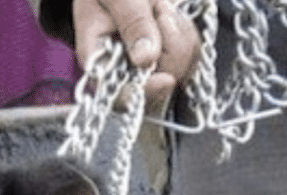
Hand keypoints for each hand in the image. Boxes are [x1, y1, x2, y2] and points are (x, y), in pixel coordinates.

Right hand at [73, 0, 200, 110]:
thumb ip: (132, 22)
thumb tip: (146, 59)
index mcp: (97, 59)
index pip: (119, 93)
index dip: (144, 92)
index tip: (165, 80)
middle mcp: (119, 67)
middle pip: (156, 85)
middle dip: (170, 49)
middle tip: (161, 14)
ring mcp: (142, 63)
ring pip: (178, 70)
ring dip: (180, 35)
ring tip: (160, 9)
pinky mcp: (161, 55)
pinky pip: (188, 56)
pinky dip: (186, 32)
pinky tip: (169, 15)